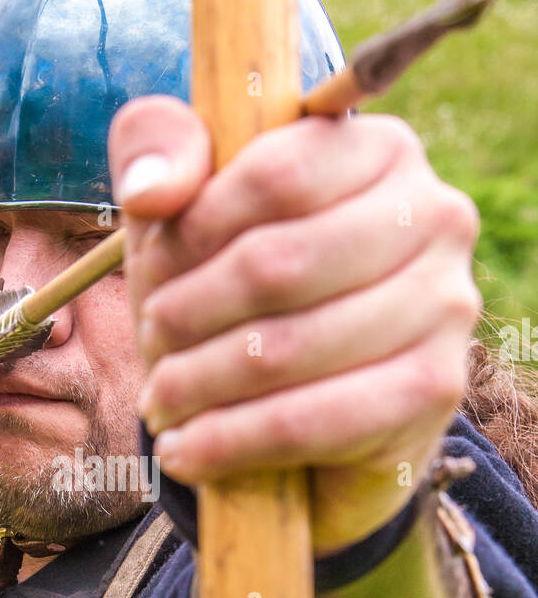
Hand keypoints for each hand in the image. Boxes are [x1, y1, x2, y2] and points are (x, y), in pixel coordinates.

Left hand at [108, 97, 481, 552]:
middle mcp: (435, 215)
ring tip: (159, 400)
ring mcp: (446, 304)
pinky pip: (308, 421)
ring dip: (195, 383)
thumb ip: (159, 146)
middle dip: (185, 314)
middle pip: (274, 265)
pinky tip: (185, 451)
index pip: (275, 175)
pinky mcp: (434, 390)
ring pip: (283, 349)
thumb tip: (151, 192)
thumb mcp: (188, 205)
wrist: (313, 414)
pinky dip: (227, 441)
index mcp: (381, 148)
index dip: (192, 230)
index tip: (150, 268)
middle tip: (150, 343)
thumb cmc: (242, 289)